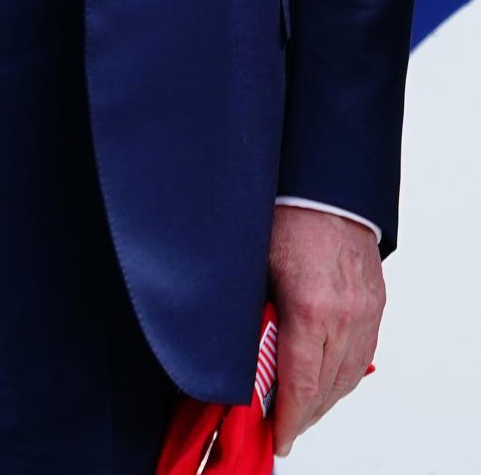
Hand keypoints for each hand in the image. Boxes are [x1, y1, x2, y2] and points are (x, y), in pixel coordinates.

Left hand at [267, 205, 383, 456]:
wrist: (322, 182)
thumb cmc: (282, 214)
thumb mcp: (254, 266)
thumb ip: (254, 315)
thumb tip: (243, 355)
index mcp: (310, 308)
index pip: (300, 384)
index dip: (288, 418)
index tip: (278, 437)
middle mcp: (344, 315)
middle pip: (327, 387)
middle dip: (304, 414)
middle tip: (282, 426)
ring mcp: (365, 310)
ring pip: (349, 375)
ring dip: (325, 397)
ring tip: (301, 408)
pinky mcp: (376, 302)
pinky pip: (363, 352)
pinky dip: (344, 373)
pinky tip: (326, 379)